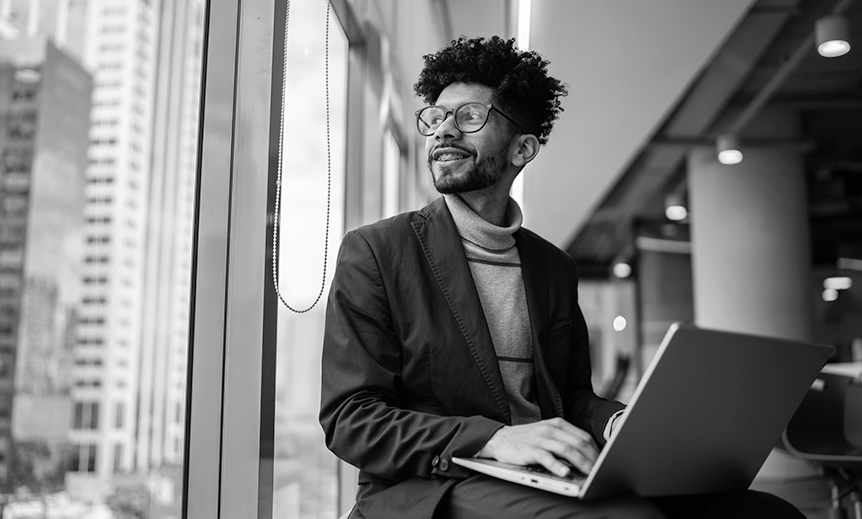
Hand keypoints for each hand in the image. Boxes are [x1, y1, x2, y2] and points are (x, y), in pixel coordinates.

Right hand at [475, 417, 597, 476]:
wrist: (500, 439)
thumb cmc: (526, 439)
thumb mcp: (547, 434)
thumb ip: (564, 441)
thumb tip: (586, 456)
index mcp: (558, 424)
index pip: (583, 437)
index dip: (596, 451)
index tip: (603, 463)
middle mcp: (551, 429)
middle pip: (578, 443)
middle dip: (592, 459)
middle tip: (600, 471)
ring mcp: (540, 438)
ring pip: (567, 450)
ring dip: (581, 463)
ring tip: (590, 474)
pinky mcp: (530, 449)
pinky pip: (547, 457)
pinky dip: (557, 466)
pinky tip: (565, 473)